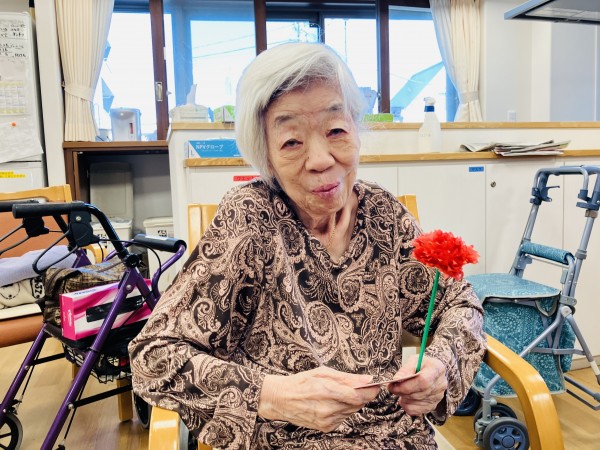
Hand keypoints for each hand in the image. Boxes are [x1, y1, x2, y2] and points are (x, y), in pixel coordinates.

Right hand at [258, 366, 379, 431]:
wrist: (281, 400)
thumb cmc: (301, 383)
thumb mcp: (322, 373)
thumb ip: (346, 377)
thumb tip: (366, 379)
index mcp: (326, 391)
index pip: (358, 395)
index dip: (370, 390)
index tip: (375, 384)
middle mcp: (328, 409)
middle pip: (358, 403)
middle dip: (361, 394)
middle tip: (356, 385)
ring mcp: (327, 420)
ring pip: (352, 411)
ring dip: (352, 402)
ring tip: (338, 393)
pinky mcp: (326, 427)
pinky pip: (344, 417)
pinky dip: (343, 409)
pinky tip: (332, 402)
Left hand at [387, 354, 446, 415]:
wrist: (431, 371)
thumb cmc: (421, 364)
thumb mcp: (414, 360)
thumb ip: (405, 369)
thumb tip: (396, 380)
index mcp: (437, 369)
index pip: (423, 381)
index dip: (406, 385)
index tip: (392, 385)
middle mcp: (440, 385)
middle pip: (419, 393)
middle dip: (402, 392)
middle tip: (392, 388)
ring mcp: (438, 397)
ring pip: (416, 403)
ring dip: (404, 398)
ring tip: (400, 390)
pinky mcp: (432, 406)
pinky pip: (416, 411)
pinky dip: (407, 405)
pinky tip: (406, 397)